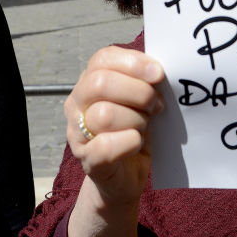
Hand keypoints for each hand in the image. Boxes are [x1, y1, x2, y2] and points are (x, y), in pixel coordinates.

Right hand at [65, 46, 164, 206]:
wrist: (125, 177)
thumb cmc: (134, 131)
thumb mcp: (140, 102)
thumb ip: (145, 83)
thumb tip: (160, 70)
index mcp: (89, 82)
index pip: (102, 59)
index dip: (133, 63)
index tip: (158, 74)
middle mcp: (77, 103)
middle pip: (100, 83)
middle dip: (138, 92)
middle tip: (156, 105)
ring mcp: (77, 132)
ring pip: (105, 114)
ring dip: (136, 120)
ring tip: (145, 127)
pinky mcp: (87, 159)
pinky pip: (105, 146)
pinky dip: (129, 142)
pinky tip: (136, 143)